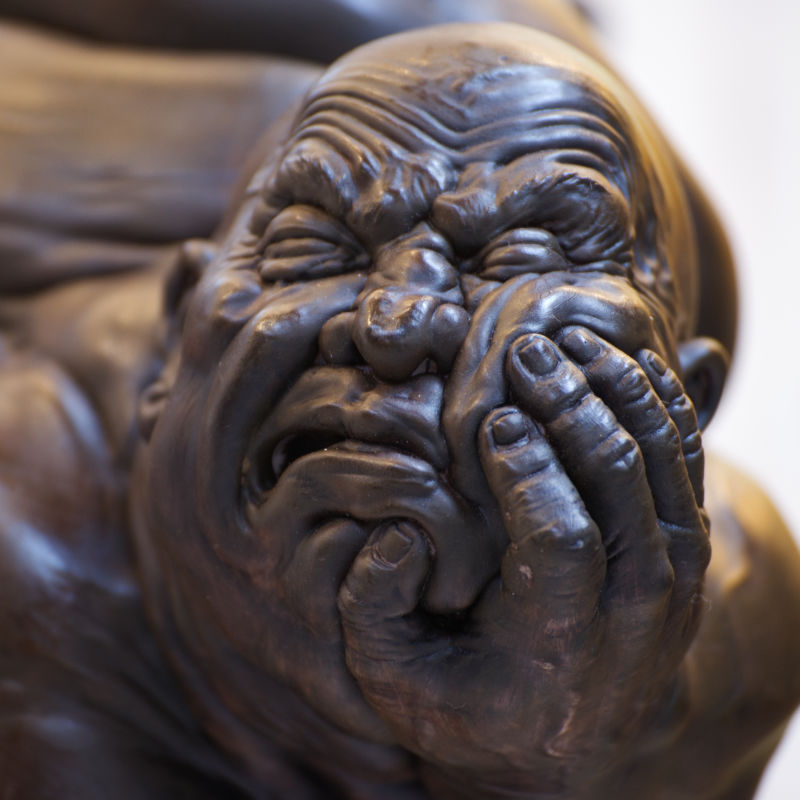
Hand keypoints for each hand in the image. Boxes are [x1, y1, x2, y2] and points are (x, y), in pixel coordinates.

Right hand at [338, 328, 708, 797]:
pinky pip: (685, 462)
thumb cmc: (460, 704)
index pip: (562, 538)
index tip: (491, 418)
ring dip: (614, 391)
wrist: (552, 746)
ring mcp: (672, 576)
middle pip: (621, 486)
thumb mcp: (391, 674)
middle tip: (524, 354)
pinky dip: (657, 403)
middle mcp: (635, 611)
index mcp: (558, 644)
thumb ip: (374, 605)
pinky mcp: (682, 550)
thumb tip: (401, 528)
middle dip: (570, 407)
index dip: (529, 470)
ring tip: (566, 341)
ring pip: (662, 464)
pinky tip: (620, 358)